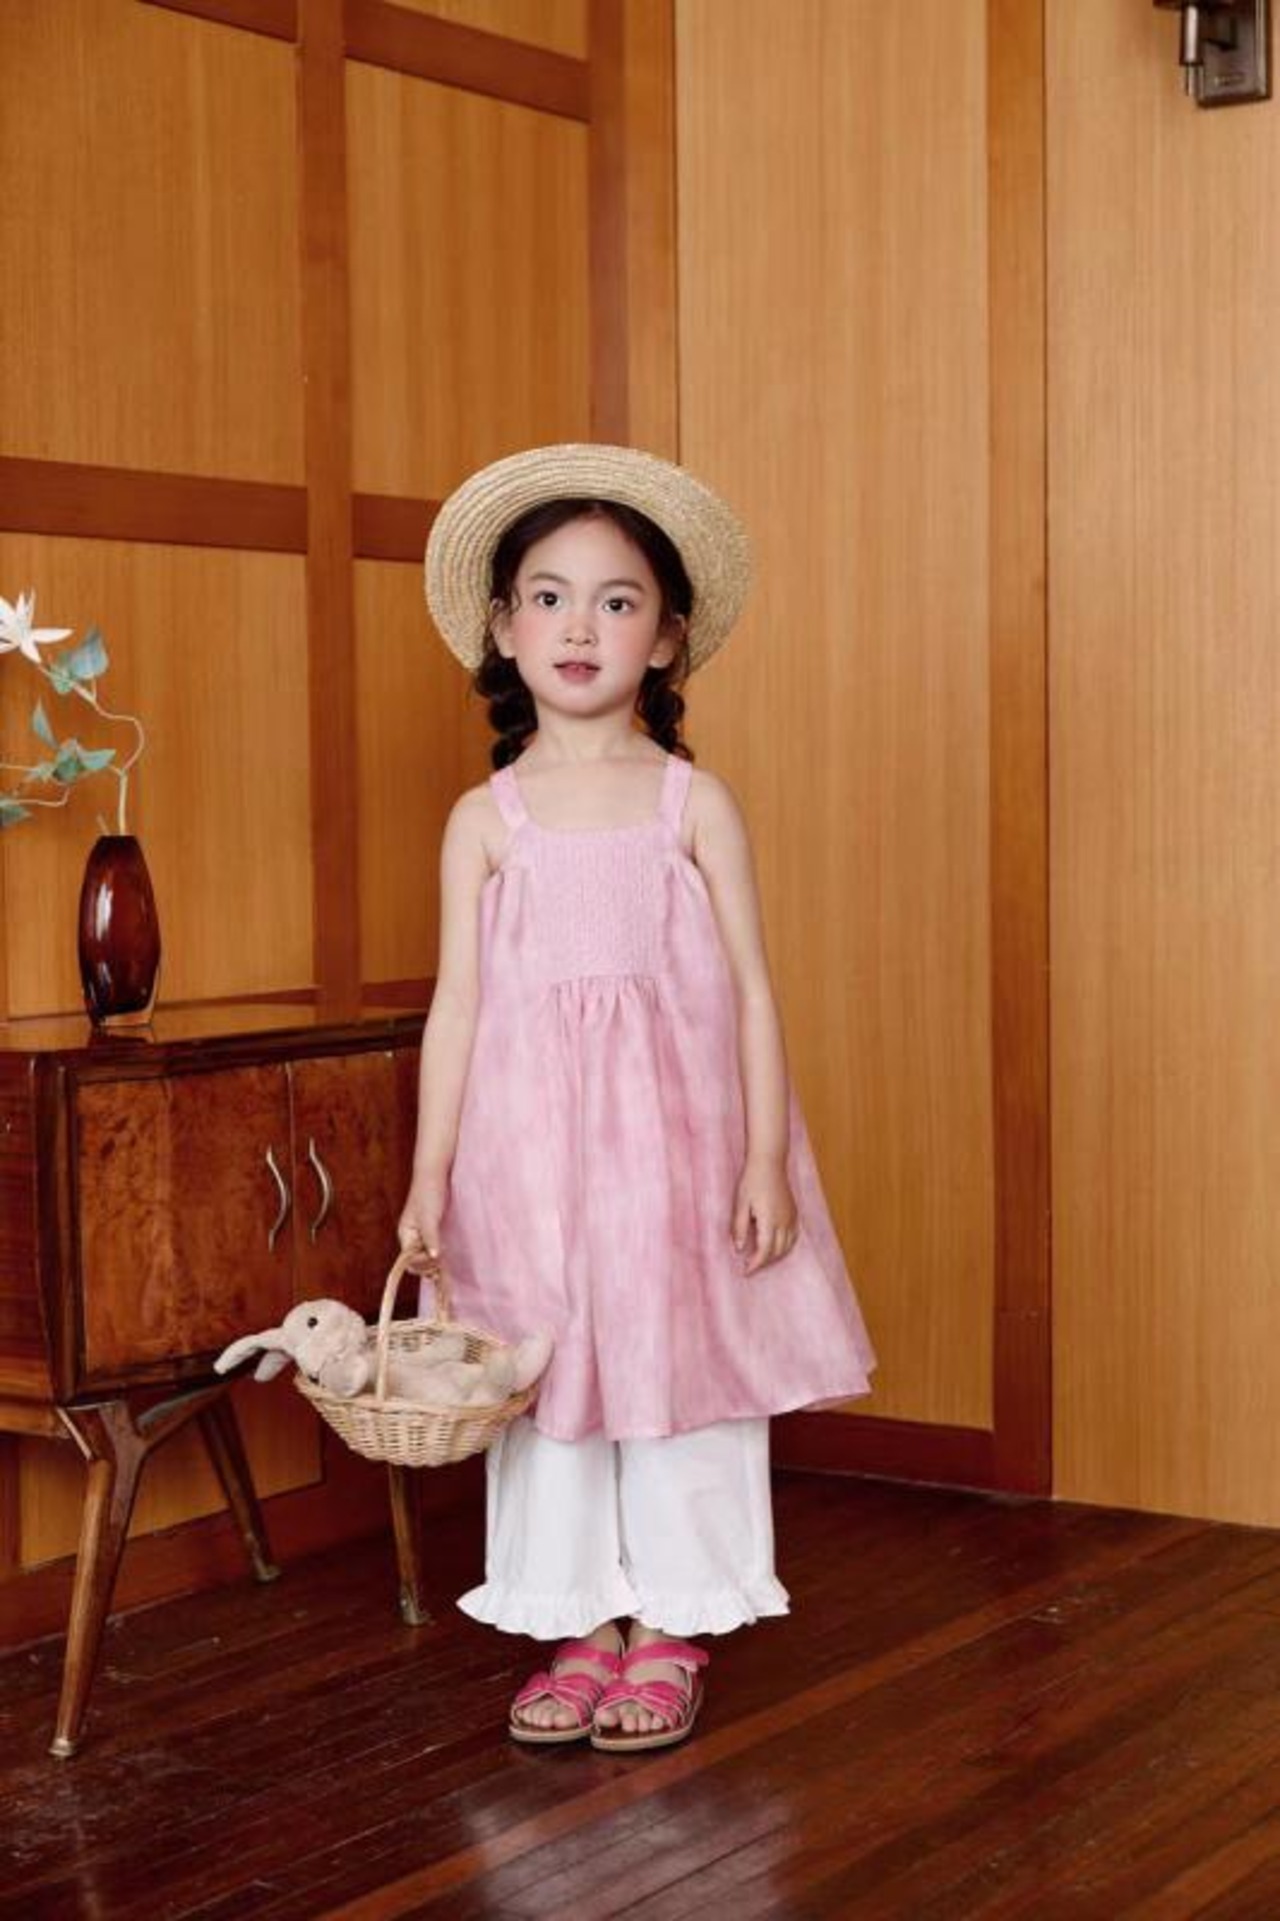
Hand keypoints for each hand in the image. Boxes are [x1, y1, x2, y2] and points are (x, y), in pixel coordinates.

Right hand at [397, 1171, 447, 1273]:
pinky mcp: (431, 1231)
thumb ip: (430, 1237)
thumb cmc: (428, 1193)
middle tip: (441, 1267)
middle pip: (415, 1263)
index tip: (437, 1257)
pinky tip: (444, 1260)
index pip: (409, 1260)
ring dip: (433, 1264)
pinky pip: (431, 1250)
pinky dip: (437, 1257)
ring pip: (424, 1258)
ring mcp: (421, 1235)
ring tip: (444, 1267)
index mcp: (405, 1235)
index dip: (422, 1263)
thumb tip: (433, 1257)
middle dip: (427, 1267)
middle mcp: (411, 1238)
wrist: (434, 1175)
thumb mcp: (429, 1217)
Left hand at [731, 1158, 798, 1274]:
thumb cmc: (751, 1181)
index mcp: (769, 1220)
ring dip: (775, 1256)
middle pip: (777, 1252)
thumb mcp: (740, 1204)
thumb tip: (739, 1248)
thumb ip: (739, 1227)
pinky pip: (793, 1236)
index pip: (764, 1251)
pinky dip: (785, 1246)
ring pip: (788, 1246)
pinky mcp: (794, 1212)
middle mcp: (784, 1222)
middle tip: (749, 1265)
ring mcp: (791, 1217)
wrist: (769, 1162)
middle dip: (764, 1262)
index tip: (745, 1271)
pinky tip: (775, 1245)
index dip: (755, 1264)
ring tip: (760, 1258)